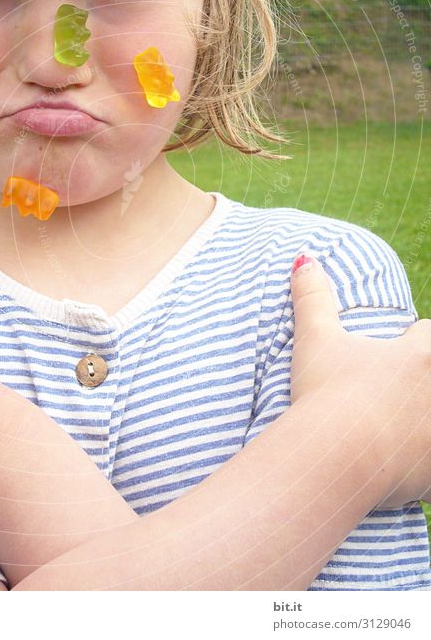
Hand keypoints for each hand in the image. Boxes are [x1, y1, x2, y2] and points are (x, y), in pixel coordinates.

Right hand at [289, 254, 430, 506]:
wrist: (332, 458)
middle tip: (397, 392)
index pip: (428, 335)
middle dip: (420, 380)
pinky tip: (403, 463)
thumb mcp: (315, 340)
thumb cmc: (326, 393)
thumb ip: (314, 297)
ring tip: (401, 425)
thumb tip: (304, 258)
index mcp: (419, 355)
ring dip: (422, 418)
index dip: (413, 343)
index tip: (397, 351)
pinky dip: (422, 463)